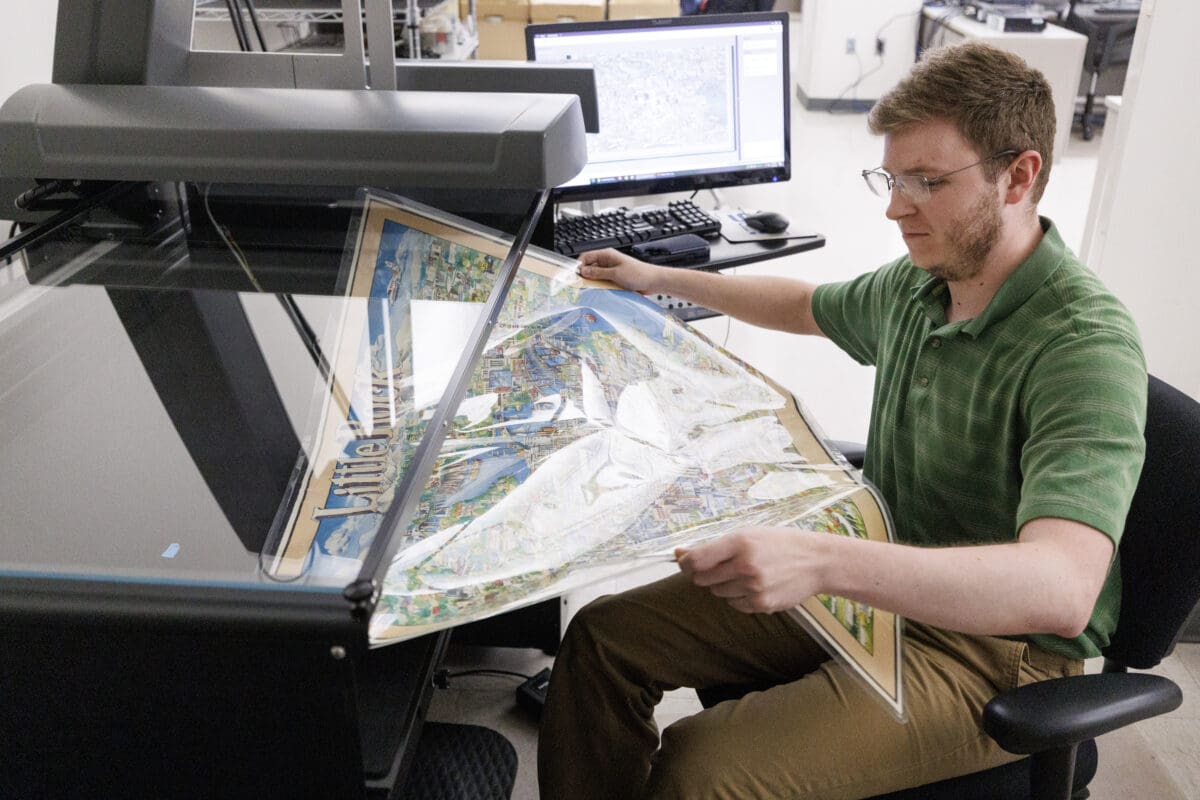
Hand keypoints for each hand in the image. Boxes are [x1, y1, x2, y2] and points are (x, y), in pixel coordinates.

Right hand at [576, 248, 662, 292]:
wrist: (653, 281)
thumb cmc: (639, 273)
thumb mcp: (615, 273)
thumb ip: (598, 272)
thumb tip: (583, 271)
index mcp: (606, 255)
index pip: (586, 257)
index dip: (579, 265)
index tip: (574, 276)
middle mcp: (607, 262)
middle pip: (589, 267)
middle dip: (584, 275)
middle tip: (580, 285)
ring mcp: (611, 271)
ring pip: (595, 276)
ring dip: (593, 283)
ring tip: (590, 290)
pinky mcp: (614, 279)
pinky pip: (603, 283)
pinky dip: (600, 287)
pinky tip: (599, 292)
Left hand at [675, 527, 830, 614]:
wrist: (817, 561)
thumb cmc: (780, 543)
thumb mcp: (748, 534)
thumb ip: (714, 546)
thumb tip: (679, 553)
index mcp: (740, 542)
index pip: (697, 560)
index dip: (685, 564)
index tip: (685, 563)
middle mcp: (745, 565)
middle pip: (703, 579)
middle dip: (705, 574)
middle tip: (721, 566)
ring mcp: (754, 587)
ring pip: (718, 592)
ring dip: (724, 585)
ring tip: (744, 573)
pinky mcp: (761, 604)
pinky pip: (734, 604)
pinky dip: (738, 596)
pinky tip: (754, 585)